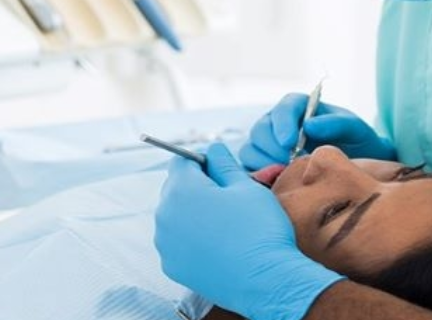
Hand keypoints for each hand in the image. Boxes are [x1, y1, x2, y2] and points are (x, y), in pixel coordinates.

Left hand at [155, 144, 342, 319]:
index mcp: (182, 190)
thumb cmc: (259, 231)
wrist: (266, 281)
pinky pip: (177, 242)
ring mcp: (165, 244)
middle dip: (198, 188)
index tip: (221, 172)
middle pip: (176, 188)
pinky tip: (218, 244)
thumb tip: (213, 150)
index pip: (181, 161)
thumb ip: (223, 162)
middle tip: (228, 199)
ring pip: (176, 216)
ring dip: (194, 214)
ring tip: (225, 224)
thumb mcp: (246, 186)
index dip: (202, 162)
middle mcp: (165, 216)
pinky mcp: (172, 266)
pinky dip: (192, 239)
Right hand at [239, 93, 396, 170]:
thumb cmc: (355, 142)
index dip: (282, 125)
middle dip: (272, 148)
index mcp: (298, 108)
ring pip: (251, 151)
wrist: (356, 164)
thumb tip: (309, 126)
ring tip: (287, 176)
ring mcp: (267, 145)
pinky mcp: (263, 166)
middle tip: (289, 165)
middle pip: (260, 130)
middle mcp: (277, 124)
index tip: (290, 143)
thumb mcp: (354, 129)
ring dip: (265, 164)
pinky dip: (260, 178)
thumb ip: (336, 124)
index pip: (283, 109)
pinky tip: (278, 186)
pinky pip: (251, 171)